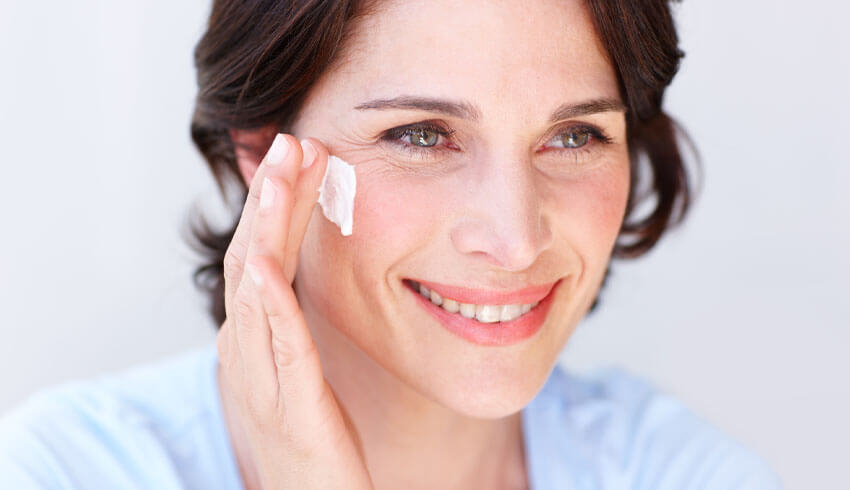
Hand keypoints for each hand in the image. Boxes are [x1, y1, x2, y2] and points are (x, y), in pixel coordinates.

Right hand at [216, 133, 372, 489]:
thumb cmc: (310, 443)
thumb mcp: (298, 372)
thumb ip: (293, 325)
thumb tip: (298, 279)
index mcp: (254, 339)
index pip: (261, 255)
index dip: (276, 204)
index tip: (299, 156)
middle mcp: (247, 351)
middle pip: (252, 256)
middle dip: (270, 197)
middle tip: (290, 140)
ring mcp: (261, 378)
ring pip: (256, 288)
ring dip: (267, 228)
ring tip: (281, 174)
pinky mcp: (289, 406)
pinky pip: (277, 345)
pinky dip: (268, 300)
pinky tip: (269, 262)